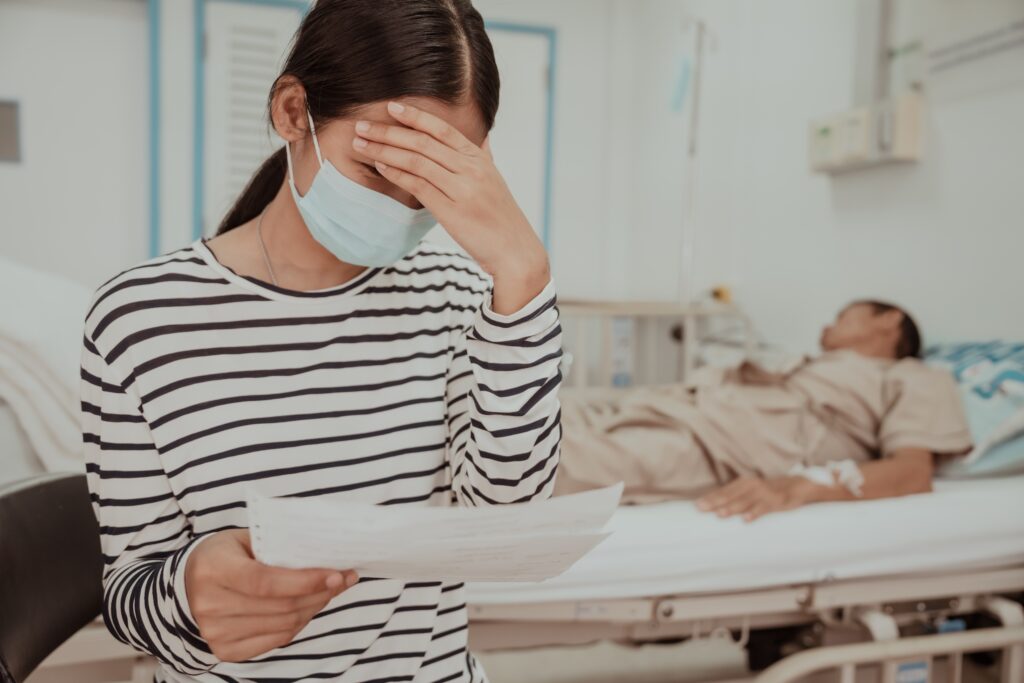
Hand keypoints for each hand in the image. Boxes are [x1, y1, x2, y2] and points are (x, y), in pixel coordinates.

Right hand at [184, 529, 358, 661]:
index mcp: (213, 569)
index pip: (266, 581)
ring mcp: (216, 632)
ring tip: (330, 590)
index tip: (336, 574)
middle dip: (320, 592)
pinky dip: (299, 623)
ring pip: (284, 625)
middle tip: (344, 578)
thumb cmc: (222, 555)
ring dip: (315, 607)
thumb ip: (276, 544)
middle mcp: (211, 604)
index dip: (305, 580)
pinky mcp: (226, 650)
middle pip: (281, 606)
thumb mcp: (243, 538)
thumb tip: (323, 552)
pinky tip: (309, 606)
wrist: (187, 586)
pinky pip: (277, 640)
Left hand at [353, 101, 550, 312]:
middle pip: (423, 141)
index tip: (391, 107)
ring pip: (416, 160)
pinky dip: (396, 173)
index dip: (415, 116)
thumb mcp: (496, 180)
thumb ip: (485, 158)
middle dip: (389, 131)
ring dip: (384, 150)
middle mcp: (471, 169)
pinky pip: (417, 185)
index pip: (442, 129)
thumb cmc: (502, 218)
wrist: (516, 251)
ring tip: (361, 144)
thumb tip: (483, 139)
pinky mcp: (451, 210)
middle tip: (363, 125)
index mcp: (479, 159)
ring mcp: (462, 189)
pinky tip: (380, 167)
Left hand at [696, 477, 809, 521]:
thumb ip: (736, 496)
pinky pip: (764, 508)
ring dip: (732, 507)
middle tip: (702, 509)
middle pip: (731, 495)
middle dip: (715, 502)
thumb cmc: (769, 490)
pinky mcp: (776, 501)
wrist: (797, 485)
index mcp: (743, 483)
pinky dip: (755, 513)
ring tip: (719, 514)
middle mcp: (752, 485)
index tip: (696, 506)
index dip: (710, 498)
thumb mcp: (751, 490)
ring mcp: (763, 493)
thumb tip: (715, 506)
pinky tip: (746, 520)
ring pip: (745, 501)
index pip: (724, 491)